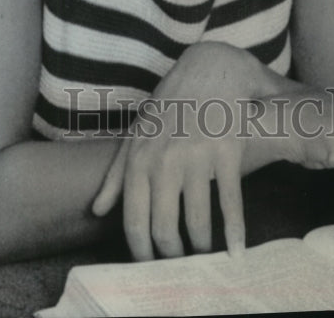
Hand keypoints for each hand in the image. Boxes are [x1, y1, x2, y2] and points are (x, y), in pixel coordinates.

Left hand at [92, 43, 268, 259]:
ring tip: (205, 258)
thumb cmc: (170, 103)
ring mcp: (197, 156)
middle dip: (172, 256)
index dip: (141, 253)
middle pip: (164, 228)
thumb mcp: (137, 132)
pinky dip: (235, 232)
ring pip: (197, 221)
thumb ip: (117, 173)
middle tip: (180, 267)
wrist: (210, 67)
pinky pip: (230, 202)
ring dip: (201, 247)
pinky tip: (236, 250)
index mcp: (139, 159)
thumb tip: (98, 210)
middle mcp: (165, 161)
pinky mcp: (227, 150)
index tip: (149, 267)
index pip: (134, 221)